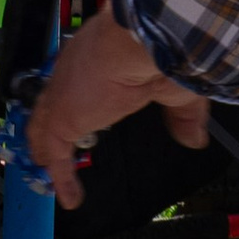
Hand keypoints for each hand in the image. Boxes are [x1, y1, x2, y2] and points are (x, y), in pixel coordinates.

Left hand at [27, 4, 207, 212]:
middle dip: (49, 121)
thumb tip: (193, 138)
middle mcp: (74, 72)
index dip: (76, 99)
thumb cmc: (157, 52)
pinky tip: (68, 197)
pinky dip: (61, 176)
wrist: (139, 41)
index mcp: (98, 57)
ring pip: (46, 125)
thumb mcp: (175, 86)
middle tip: (49, 142)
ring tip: (45, 164)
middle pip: (53, 102)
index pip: (79, 80)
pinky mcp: (62, 118)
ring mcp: (64, 94)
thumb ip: (181, 113)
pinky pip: (56, 153)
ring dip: (46, 147)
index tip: (80, 112)